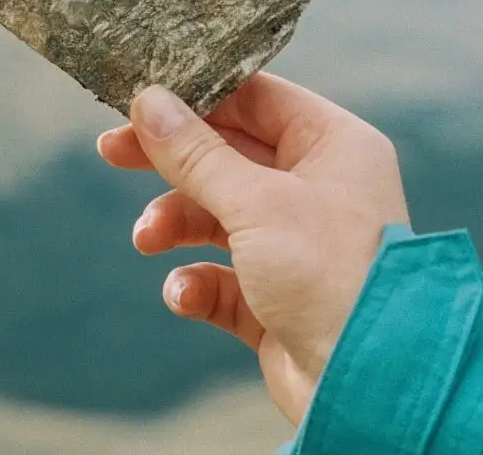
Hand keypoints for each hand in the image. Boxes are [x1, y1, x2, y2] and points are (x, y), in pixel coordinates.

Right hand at [97, 73, 408, 424]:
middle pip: (226, 154)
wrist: (371, 385)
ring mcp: (296, 244)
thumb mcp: (256, 203)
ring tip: (148, 238)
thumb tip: (147, 102)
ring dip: (176, 224)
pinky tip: (185, 294)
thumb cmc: (330, 276)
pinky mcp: (276, 297)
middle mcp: (317, 187)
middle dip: (169, 160)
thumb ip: (196, 153)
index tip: (139, 100)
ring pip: (216, 215)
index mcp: (333, 146)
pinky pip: (221, 276)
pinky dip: (196, 282)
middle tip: (111, 151)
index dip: (197, 96)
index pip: (256, 99)